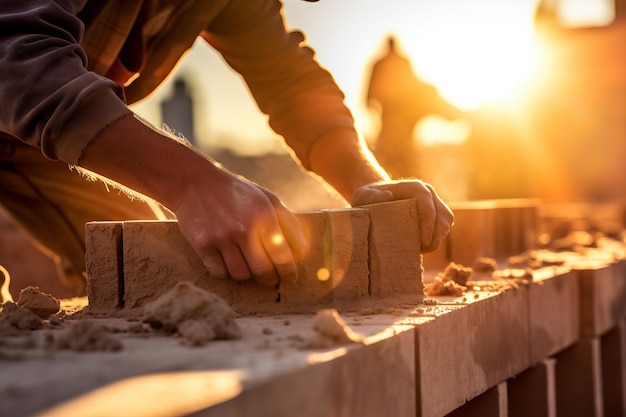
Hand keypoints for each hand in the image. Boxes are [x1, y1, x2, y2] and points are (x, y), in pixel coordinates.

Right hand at [174, 169, 307, 285]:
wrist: (196, 183)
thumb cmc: (238, 193)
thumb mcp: (267, 199)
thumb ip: (288, 222)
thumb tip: (304, 250)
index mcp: (265, 217)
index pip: (283, 256)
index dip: (289, 273)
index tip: (290, 279)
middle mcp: (244, 228)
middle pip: (263, 271)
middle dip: (270, 279)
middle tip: (271, 279)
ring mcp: (222, 238)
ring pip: (241, 275)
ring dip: (247, 275)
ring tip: (247, 266)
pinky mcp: (203, 244)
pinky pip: (220, 272)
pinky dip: (225, 272)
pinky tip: (227, 262)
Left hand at [351, 179, 452, 251]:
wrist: (377, 197)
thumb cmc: (369, 198)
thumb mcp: (364, 196)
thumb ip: (371, 196)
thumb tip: (386, 196)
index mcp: (414, 187)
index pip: (427, 202)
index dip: (428, 222)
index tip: (422, 241)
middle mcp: (428, 193)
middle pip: (442, 214)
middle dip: (436, 234)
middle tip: (422, 250)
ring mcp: (434, 203)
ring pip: (446, 221)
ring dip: (438, 237)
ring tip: (423, 250)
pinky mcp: (436, 214)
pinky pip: (444, 226)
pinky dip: (438, 238)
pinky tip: (424, 247)